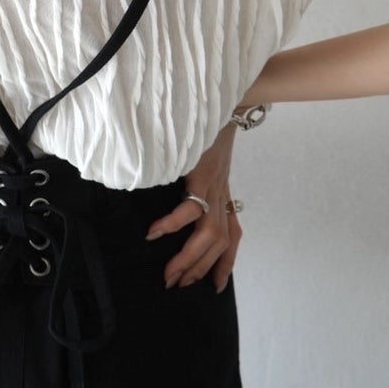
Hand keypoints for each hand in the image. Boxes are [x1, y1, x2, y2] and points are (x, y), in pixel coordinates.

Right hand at [145, 121, 240, 291]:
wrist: (219, 101)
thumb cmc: (206, 129)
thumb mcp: (204, 159)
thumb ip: (197, 178)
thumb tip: (177, 194)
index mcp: (223, 192)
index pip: (233, 234)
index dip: (226, 262)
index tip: (216, 286)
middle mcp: (222, 193)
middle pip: (219, 242)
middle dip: (200, 268)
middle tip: (177, 284)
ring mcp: (214, 186)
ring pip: (209, 234)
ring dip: (189, 257)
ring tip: (169, 272)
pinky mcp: (203, 176)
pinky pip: (190, 209)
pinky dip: (172, 225)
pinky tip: (155, 233)